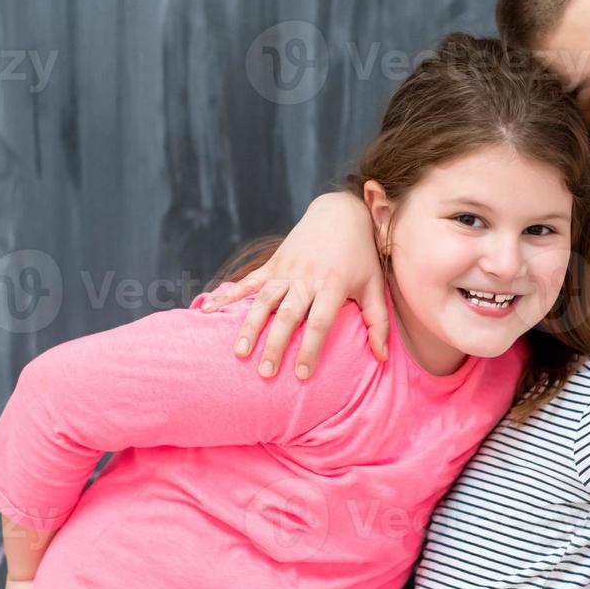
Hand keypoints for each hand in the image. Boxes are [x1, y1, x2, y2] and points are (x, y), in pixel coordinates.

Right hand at [200, 191, 387, 378]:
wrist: (340, 213)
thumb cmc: (361, 256)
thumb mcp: (374, 286)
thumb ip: (378, 323)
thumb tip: (382, 359)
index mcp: (334, 285)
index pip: (319, 322)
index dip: (310, 348)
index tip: (301, 375)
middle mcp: (307, 278)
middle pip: (288, 315)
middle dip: (276, 345)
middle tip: (266, 373)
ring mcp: (286, 270)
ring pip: (264, 300)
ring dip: (250, 326)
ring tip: (240, 352)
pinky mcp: (272, 264)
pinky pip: (248, 283)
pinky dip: (227, 296)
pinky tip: (208, 310)